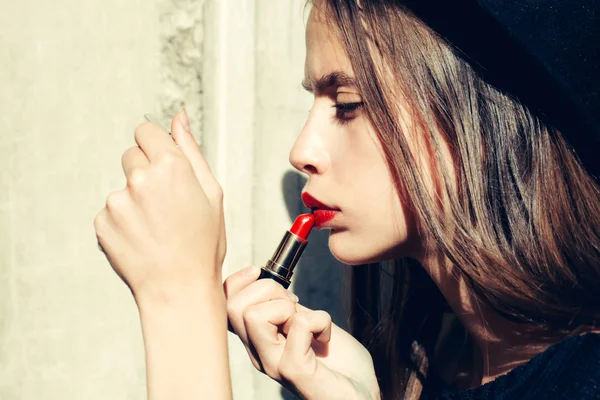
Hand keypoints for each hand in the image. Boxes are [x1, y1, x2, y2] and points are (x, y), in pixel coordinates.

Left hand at [94, 111, 225, 301]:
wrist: (179, 288)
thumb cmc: (202, 244)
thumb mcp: (211, 193)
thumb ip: (191, 150)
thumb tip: (179, 118)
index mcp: (171, 166)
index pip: (145, 132)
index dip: (155, 148)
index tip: (162, 166)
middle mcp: (140, 179)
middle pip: (131, 156)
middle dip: (145, 173)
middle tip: (165, 205)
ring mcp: (118, 201)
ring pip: (122, 187)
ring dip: (134, 201)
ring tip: (156, 228)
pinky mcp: (102, 222)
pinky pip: (110, 212)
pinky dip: (122, 222)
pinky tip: (142, 239)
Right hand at [224, 267, 379, 399]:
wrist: (361, 393)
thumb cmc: (339, 362)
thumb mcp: (305, 322)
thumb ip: (282, 307)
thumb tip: (264, 280)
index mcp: (256, 342)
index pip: (224, 306)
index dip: (239, 282)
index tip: (264, 278)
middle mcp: (259, 355)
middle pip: (235, 307)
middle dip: (268, 291)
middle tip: (294, 306)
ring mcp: (275, 365)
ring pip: (255, 315)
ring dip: (288, 307)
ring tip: (309, 323)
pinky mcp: (296, 371)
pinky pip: (299, 326)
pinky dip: (320, 320)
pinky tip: (325, 337)